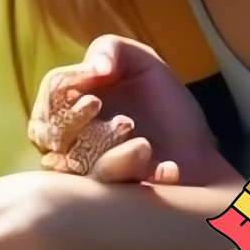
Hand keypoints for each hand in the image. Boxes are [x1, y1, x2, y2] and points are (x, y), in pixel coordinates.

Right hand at [29, 35, 235, 186]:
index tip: (94, 98)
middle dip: (78, 128)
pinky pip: (113, 198)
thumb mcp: (141, 62)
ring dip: (113, 159)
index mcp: (70, 101)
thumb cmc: (162, 101)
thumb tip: (96, 67)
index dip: (65, 95)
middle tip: (123, 122)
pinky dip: (141, 180)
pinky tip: (167, 169)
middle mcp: (70, 137)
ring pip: (81, 171)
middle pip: (50, 136)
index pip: (50, 95)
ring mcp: (89, 170)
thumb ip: (112, 49)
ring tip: (146, 146)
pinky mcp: (113, 200)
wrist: (199, 146)